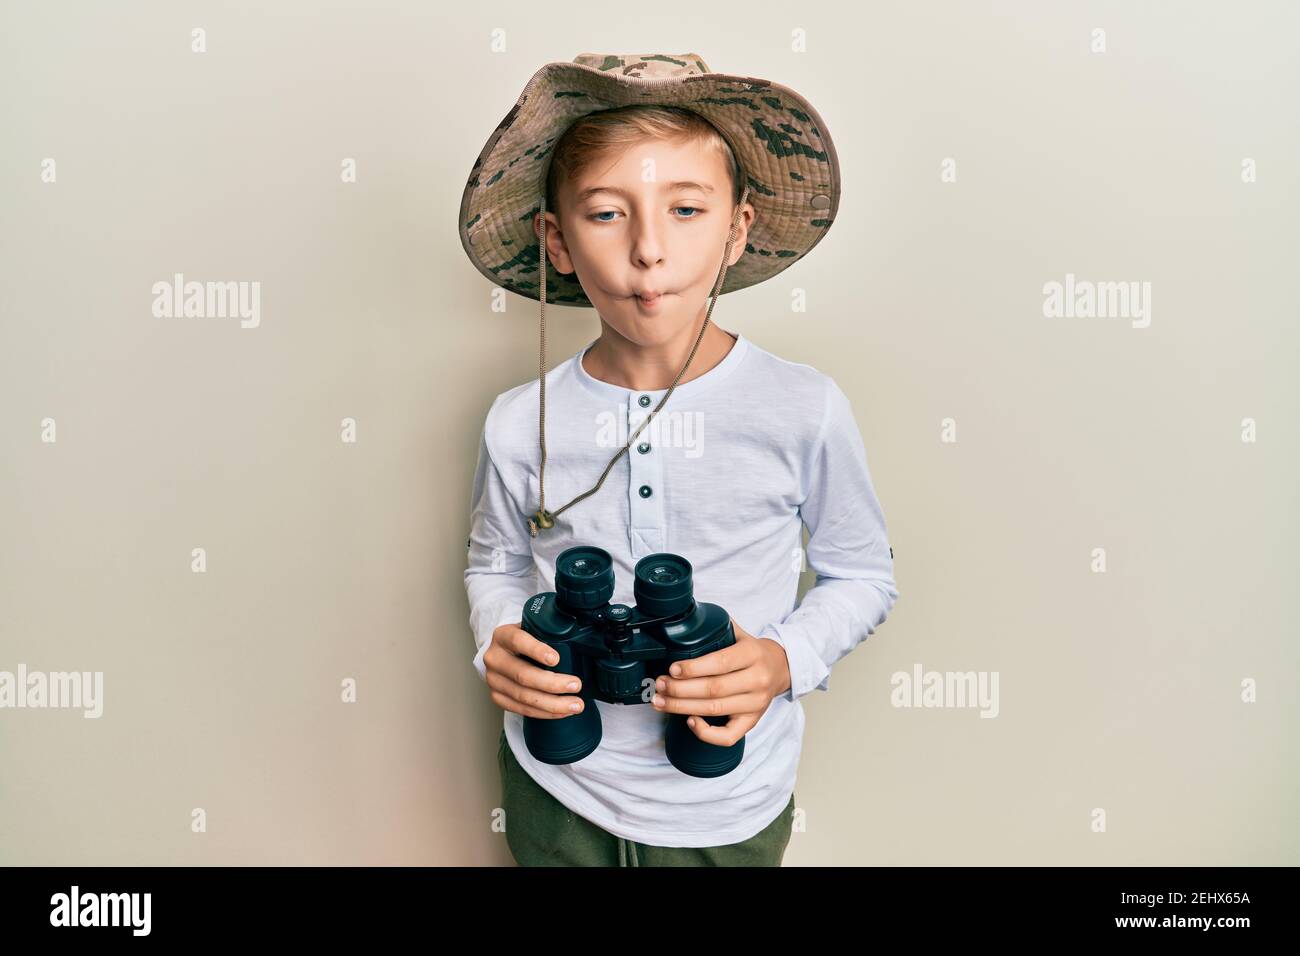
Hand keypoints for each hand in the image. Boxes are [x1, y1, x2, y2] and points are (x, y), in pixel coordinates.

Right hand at [482, 622, 585, 719]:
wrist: (502, 652)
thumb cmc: (524, 640)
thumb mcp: (531, 629)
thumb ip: (546, 634)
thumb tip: (578, 644)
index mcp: (502, 636)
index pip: (517, 641)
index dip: (537, 650)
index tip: (556, 659)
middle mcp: (494, 658)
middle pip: (523, 675)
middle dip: (552, 684)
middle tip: (576, 685)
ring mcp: (493, 680)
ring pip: (524, 697)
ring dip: (553, 704)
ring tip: (575, 705)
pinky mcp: (497, 697)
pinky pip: (522, 709)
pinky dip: (544, 713)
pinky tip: (561, 712)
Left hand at [650, 618, 791, 745]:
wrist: (781, 668)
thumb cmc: (752, 651)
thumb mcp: (740, 634)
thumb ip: (718, 627)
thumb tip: (686, 621)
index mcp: (752, 654)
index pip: (720, 663)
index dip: (693, 668)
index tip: (672, 669)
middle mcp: (757, 680)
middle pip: (714, 689)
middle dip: (680, 689)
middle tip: (659, 685)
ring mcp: (756, 704)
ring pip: (715, 710)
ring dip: (683, 707)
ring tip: (661, 702)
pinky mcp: (752, 721)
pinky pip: (729, 736)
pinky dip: (707, 733)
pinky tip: (689, 721)